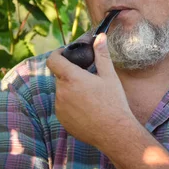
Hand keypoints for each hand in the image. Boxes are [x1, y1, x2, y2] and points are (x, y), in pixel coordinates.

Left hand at [46, 33, 136, 149]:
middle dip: (70, 74)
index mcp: (71, 78)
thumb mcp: (109, 76)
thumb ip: (101, 55)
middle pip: (60, 76)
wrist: (114, 132)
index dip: (57, 53)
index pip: (53, 60)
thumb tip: (100, 37)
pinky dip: (71, 104)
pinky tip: (87, 108)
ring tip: (90, 95)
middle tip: (87, 77)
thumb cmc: (113, 102)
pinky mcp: (62, 120)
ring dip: (71, 90)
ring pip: (62, 92)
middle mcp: (61, 92)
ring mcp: (60, 108)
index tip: (65, 53)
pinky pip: (63, 106)